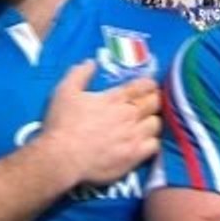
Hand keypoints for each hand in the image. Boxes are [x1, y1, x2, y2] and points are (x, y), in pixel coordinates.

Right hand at [36, 60, 160, 185]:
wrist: (62, 157)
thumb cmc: (63, 125)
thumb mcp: (65, 91)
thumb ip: (80, 74)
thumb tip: (91, 63)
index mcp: (115, 99)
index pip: (142, 85)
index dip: (149, 84)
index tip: (148, 86)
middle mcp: (128, 115)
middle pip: (154, 102)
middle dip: (154, 99)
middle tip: (149, 102)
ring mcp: (133, 136)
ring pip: (156, 124)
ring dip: (152, 120)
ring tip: (146, 122)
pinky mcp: (134, 156)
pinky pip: (154, 146)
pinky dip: (152, 141)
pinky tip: (145, 141)